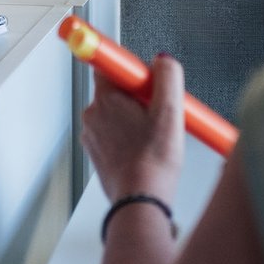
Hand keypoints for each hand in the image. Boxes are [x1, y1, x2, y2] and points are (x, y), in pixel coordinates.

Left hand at [81, 54, 185, 203]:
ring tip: (154, 135)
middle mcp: (93, 115)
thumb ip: (168, 78)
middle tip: (158, 110)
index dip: (127, 66)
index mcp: (106, 99)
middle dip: (137, 95)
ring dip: (134, 118)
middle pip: (115, 89)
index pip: (106, 64)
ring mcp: (92, 136)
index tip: (136, 68)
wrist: (140, 202)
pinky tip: (145, 148)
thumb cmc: (152, 163)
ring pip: (115, 113)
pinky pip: (113, 133)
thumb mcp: (170, 112)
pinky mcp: (97, 153)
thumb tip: (164, 61)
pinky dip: (128, 136)